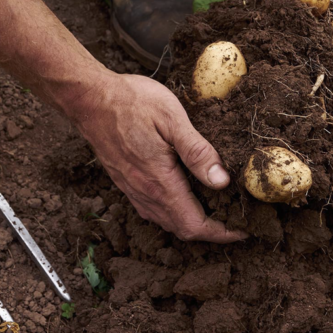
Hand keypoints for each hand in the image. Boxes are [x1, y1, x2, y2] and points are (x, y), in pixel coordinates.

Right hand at [69, 72, 245, 243]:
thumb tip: (222, 181)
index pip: (194, 225)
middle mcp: (144, 192)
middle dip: (212, 232)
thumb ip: (198, 152)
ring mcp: (132, 189)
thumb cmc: (132, 102)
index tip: (244, 231)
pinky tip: (189, 197)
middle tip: (238, 221)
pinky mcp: (126, 182)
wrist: (88, 98)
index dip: (221, 233)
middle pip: (182, 229)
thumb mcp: (172, 119)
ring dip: (194, 223)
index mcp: (159, 181)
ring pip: (167, 222)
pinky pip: (154, 210)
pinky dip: (176, 213)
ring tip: (219, 210)